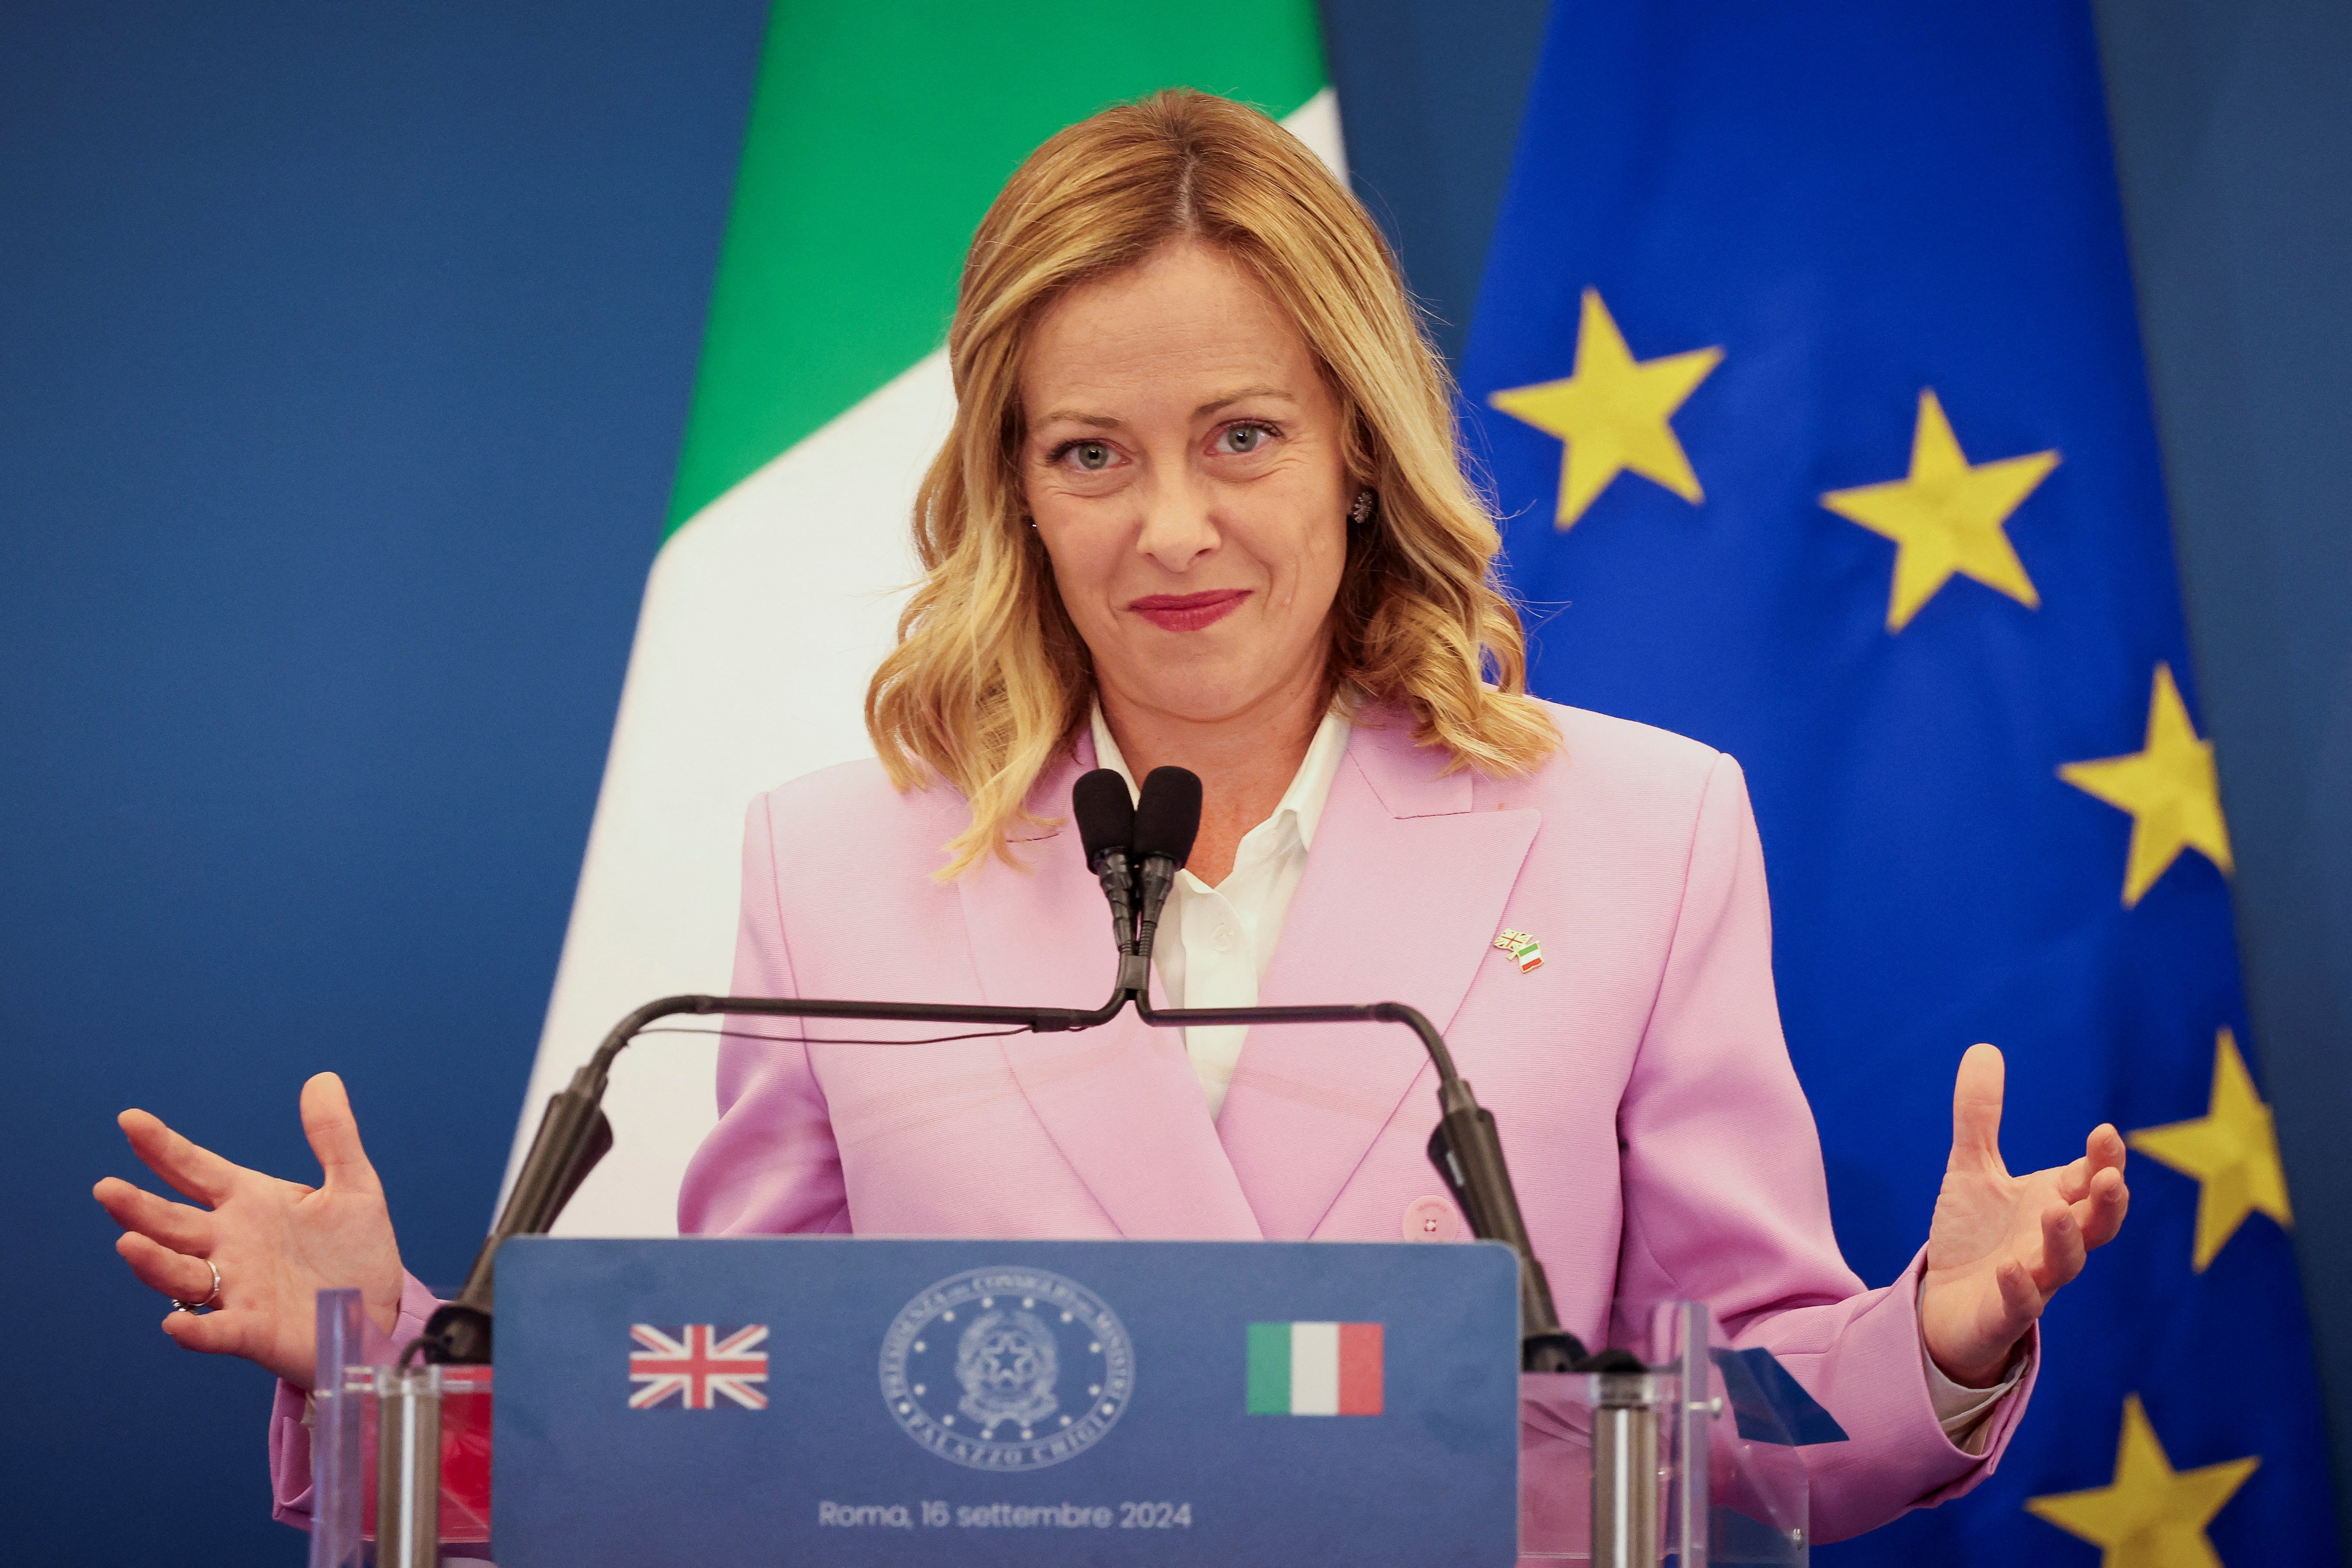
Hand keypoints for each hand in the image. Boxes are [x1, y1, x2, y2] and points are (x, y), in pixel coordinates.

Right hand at [93, 1072, 404, 1387]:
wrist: (377, 1313)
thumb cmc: (356, 1252)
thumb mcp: (353, 1187)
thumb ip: (334, 1136)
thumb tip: (322, 1078)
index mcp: (249, 1203)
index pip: (195, 1170)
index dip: (162, 1147)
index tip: (130, 1119)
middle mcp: (231, 1244)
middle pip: (172, 1223)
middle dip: (138, 1208)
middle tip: (106, 1188)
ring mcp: (236, 1289)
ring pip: (182, 1274)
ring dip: (155, 1262)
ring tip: (128, 1244)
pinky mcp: (253, 1331)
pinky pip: (216, 1332)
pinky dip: (195, 1331)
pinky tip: (175, 1324)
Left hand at [1920, 1044, 2128, 1386]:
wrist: (1944, 1304)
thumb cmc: (1973, 1236)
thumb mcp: (1972, 1168)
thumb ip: (1980, 1115)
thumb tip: (1983, 1047)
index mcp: (2055, 1204)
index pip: (2091, 1180)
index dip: (2103, 1160)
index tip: (2104, 1132)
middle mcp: (2053, 1243)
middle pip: (2096, 1224)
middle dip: (2107, 1202)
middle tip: (2109, 1177)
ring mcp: (2034, 1280)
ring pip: (2065, 1264)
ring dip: (2065, 1239)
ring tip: (2054, 1210)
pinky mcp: (2004, 1313)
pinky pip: (2021, 1305)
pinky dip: (2020, 1288)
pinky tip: (2010, 1269)